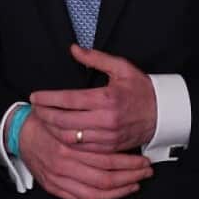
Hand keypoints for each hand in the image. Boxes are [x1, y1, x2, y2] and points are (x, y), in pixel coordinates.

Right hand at [16, 110, 151, 198]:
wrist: (20, 133)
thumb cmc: (46, 120)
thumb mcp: (66, 109)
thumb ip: (85, 110)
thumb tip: (113, 109)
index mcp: (69, 144)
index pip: (106, 160)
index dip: (129, 162)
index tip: (144, 159)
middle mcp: (64, 164)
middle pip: (105, 178)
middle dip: (130, 176)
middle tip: (146, 171)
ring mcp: (58, 178)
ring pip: (96, 192)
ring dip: (120, 189)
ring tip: (137, 182)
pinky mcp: (54, 187)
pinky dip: (103, 198)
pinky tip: (117, 192)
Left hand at [30, 45, 157, 152]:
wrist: (163, 114)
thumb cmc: (141, 89)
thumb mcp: (121, 68)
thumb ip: (96, 58)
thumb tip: (74, 49)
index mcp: (106, 98)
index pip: (68, 99)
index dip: (48, 98)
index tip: (35, 96)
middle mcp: (105, 120)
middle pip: (64, 121)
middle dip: (45, 115)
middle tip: (34, 109)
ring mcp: (107, 137)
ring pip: (70, 137)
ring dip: (52, 129)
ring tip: (43, 120)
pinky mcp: (109, 148)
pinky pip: (81, 148)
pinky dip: (66, 141)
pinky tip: (59, 133)